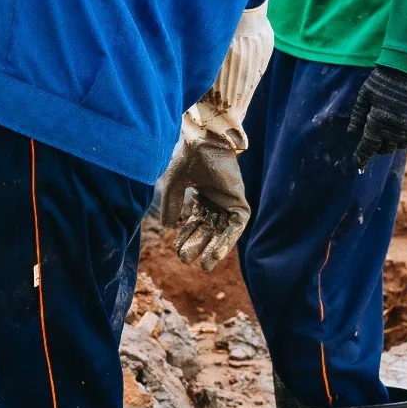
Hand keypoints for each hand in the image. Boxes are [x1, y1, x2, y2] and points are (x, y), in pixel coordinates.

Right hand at [157, 136, 249, 270]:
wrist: (205, 142)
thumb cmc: (190, 158)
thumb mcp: (175, 184)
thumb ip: (171, 204)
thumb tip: (167, 227)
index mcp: (203, 198)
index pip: (195, 223)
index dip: (186, 237)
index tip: (177, 250)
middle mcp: (217, 203)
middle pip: (208, 231)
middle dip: (199, 247)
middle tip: (187, 262)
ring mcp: (229, 203)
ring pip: (223, 232)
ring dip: (215, 249)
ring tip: (205, 265)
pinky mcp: (240, 203)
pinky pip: (236, 227)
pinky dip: (228, 241)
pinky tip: (218, 253)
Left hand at [346, 67, 406, 167]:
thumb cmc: (384, 80)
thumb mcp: (365, 95)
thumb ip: (358, 116)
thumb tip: (352, 134)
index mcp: (378, 124)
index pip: (368, 148)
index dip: (361, 158)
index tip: (358, 166)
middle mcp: (397, 131)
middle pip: (385, 149)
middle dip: (378, 145)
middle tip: (376, 134)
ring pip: (401, 144)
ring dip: (394, 138)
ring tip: (392, 121)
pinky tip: (405, 119)